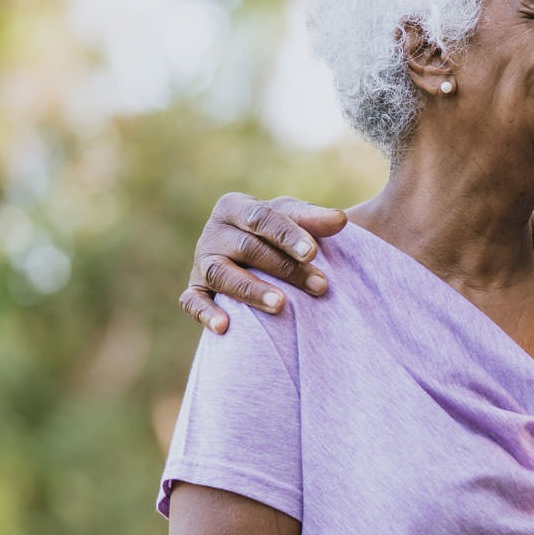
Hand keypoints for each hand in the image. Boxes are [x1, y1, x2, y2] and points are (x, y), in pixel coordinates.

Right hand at [177, 194, 347, 331]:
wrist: (252, 254)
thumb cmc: (276, 233)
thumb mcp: (293, 220)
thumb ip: (315, 220)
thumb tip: (341, 220)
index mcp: (235, 207)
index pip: (261, 218)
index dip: (288, 235)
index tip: (314, 253)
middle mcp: (213, 233)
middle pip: (247, 249)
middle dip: (285, 268)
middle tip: (320, 286)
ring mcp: (201, 262)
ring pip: (221, 275)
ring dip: (251, 290)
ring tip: (281, 305)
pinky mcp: (195, 289)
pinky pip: (192, 301)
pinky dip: (205, 313)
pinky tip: (225, 327)